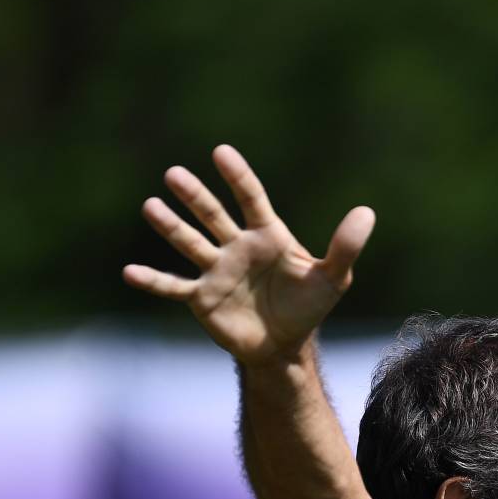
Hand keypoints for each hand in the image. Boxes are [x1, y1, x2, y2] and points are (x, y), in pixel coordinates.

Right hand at [123, 145, 374, 364]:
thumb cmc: (308, 306)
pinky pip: (174, 286)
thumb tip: (367, 212)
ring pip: (189, 243)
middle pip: (213, 216)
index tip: (221, 152)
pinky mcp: (201, 298)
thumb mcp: (333, 278)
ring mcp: (216, 270)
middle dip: (195, 196)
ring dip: (170, 227)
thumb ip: (345, 246)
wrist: (284, 346)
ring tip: (150, 206)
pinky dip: (153, 281)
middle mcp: (237, 247)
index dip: (237, 176)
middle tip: (174, 174)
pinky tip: (130, 273)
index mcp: (267, 236)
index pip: (250, 199)